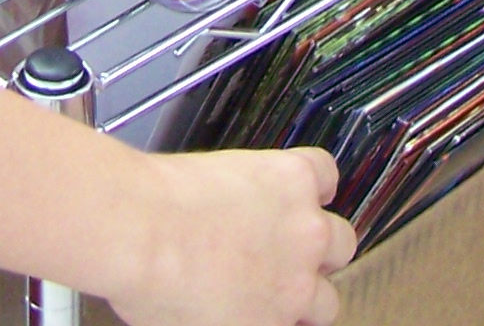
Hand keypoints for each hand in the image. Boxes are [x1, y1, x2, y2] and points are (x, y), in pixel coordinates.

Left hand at [112, 148, 354, 325]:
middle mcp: (298, 285)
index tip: (271, 305)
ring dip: (320, 239)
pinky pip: (326, 173)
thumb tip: (230, 311)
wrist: (141, 230)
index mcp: (271, 325)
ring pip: (342, 240)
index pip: (303, 325)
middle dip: (306, 285)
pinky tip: (296, 184)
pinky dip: (318, 179)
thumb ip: (228, 322)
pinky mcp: (296, 178)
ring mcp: (304, 229)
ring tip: (288, 228)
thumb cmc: (149, 283)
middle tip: (278, 270)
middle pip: (328, 295)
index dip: (286, 316)